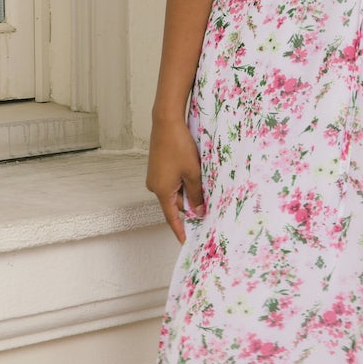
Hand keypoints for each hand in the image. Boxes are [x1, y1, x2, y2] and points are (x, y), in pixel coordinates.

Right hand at [148, 115, 204, 241]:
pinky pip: (171, 182)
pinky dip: (182, 182)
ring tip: (202, 184)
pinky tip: (193, 174)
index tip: (185, 241)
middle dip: (190, 204)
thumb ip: (196, 194)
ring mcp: (155, 176)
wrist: (166, 122)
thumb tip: (198, 211)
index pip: (171, 217)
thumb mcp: (193, 173)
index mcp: (161, 191)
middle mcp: (154, 186)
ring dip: (188, 191)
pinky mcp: (157, 168)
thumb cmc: (179, 146)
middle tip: (208, 204)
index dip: (179, 230)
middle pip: (175, 203)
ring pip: (175, 191)